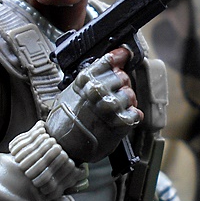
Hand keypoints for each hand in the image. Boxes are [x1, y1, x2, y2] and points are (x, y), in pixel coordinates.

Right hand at [46, 47, 142, 162]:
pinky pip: (135, 113)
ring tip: (114, 111)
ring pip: (130, 95)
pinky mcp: (120, 122)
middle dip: (120, 85)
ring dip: (125, 103)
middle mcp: (99, 89)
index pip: (110, 59)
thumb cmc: (65, 120)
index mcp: (86, 79)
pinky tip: (120, 119)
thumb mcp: (71, 91)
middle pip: (123, 76)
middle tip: (111, 95)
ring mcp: (111, 106)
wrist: (63, 145)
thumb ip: (90, 78)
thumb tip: (110, 63)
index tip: (124, 55)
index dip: (120, 56)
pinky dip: (130, 117)